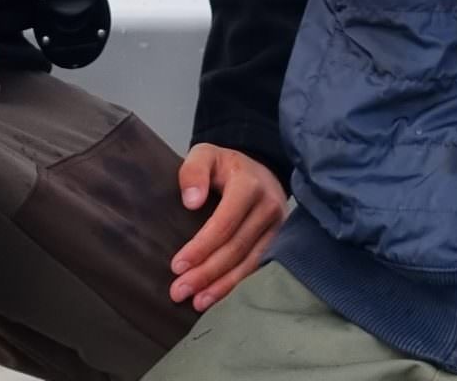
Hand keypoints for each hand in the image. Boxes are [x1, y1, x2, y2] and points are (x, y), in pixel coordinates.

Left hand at [168, 144, 285, 311]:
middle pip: (236, 248)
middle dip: (206, 273)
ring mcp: (279, 226)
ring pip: (249, 262)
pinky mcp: (280, 240)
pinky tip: (218, 298)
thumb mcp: (205, 155)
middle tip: (179, 291)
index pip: (225, 223)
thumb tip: (192, 202)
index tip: (177, 266)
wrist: (258, 169)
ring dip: (222, 286)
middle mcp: (269, 207)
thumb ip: (193, 171)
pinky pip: (258, 266)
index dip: (201, 247)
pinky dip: (237, 284)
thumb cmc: (224, 165)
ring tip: (196, 302)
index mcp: (249, 185)